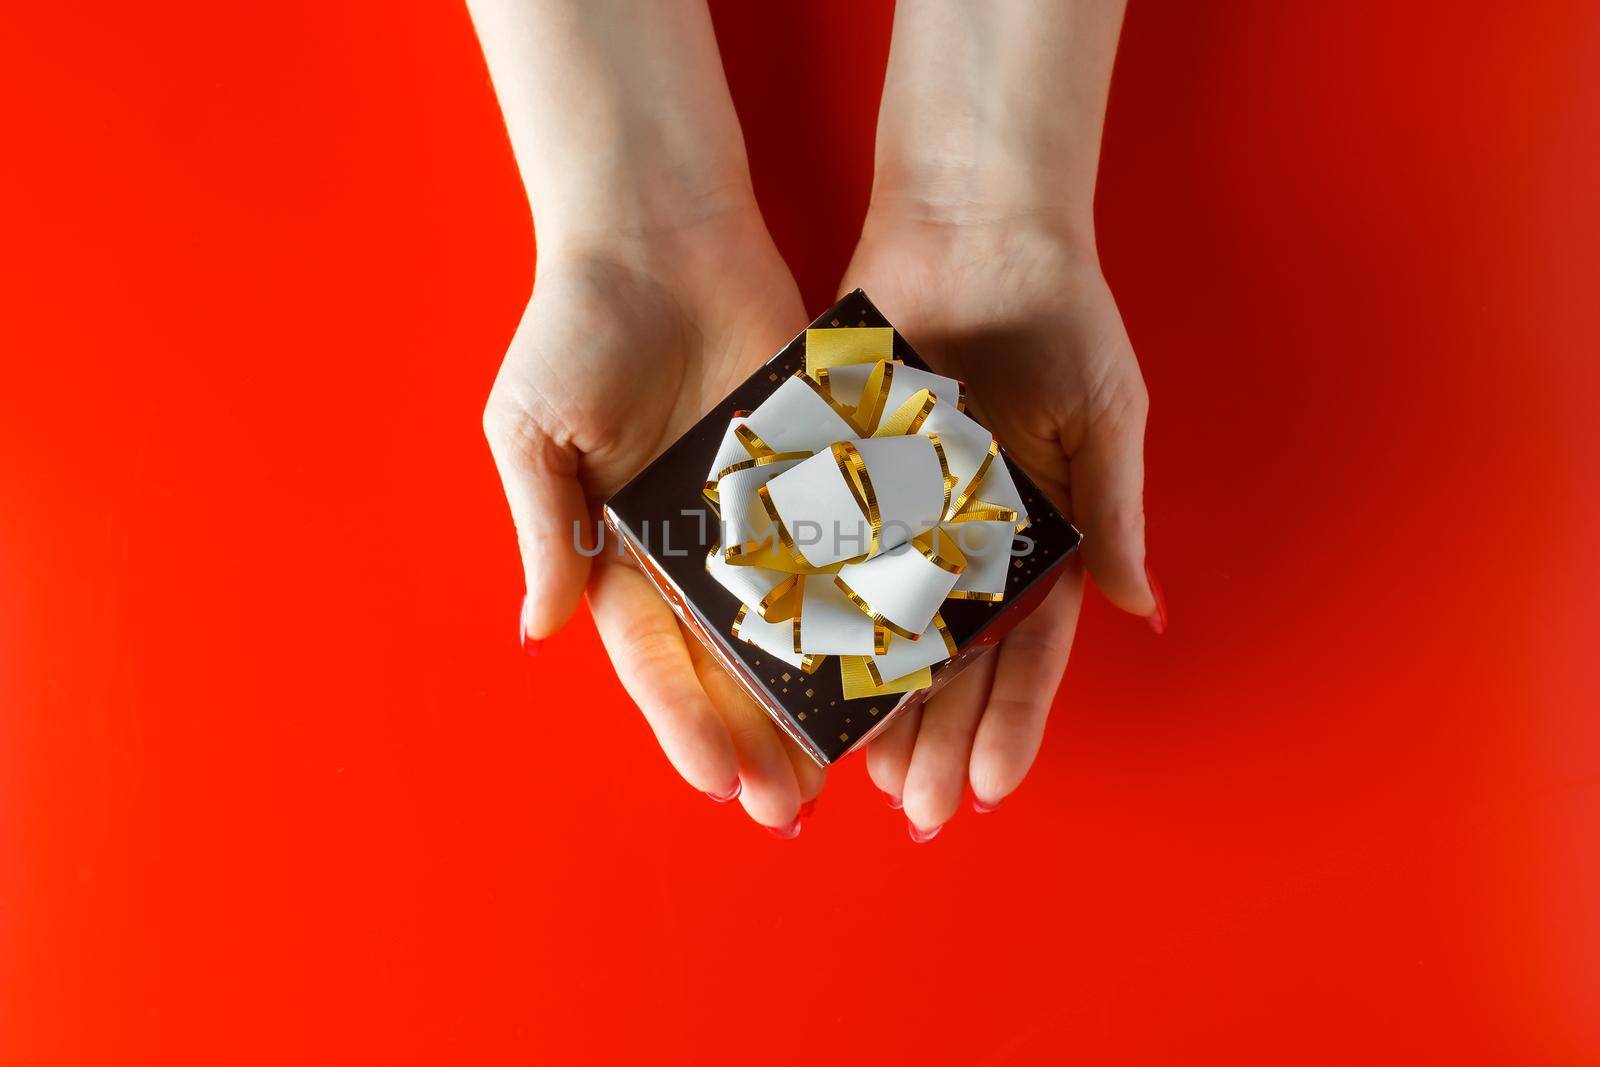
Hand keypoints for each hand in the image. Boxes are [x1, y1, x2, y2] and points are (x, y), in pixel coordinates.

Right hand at [483, 213, 825, 832]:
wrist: (657, 226)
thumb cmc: (575, 326)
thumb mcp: (533, 430)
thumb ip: (545, 528)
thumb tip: (539, 630)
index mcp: (620, 546)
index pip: (656, 656)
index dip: (686, 720)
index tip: (720, 781)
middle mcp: (693, 542)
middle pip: (732, 659)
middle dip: (758, 733)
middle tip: (791, 807)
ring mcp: (757, 507)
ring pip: (796, 617)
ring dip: (818, 689)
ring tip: (850, 762)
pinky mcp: (812, 463)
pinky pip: (842, 542)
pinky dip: (864, 597)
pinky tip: (895, 654)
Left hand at [841, 212, 1158, 836]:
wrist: (979, 231)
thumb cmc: (1063, 319)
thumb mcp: (1104, 421)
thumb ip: (1109, 516)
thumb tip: (1138, 610)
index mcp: (1036, 539)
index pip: (1026, 651)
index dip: (1010, 721)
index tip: (988, 788)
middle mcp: (967, 541)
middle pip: (952, 660)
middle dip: (939, 737)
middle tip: (916, 811)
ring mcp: (905, 517)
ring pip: (887, 628)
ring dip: (882, 705)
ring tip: (865, 776)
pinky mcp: (848, 479)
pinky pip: (832, 560)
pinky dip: (823, 617)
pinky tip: (812, 678)